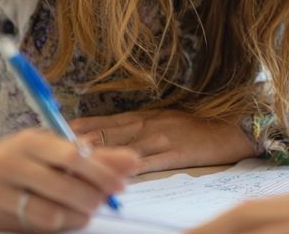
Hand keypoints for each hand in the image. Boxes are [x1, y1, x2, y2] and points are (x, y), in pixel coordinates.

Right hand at [0, 129, 139, 231]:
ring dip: (78, 216)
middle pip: (64, 186)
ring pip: (51, 213)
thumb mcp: (51, 148)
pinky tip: (65, 218)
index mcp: (31, 140)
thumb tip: (134, 162)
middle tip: (106, 201)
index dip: (102, 172)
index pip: (72, 156)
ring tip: (86, 210)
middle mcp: (11, 163)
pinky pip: (35, 228)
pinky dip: (59, 225)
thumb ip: (94, 156)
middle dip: (93, 197)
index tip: (123, 184)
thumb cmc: (20, 158)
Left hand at [71, 108, 257, 172]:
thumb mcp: (166, 117)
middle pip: (108, 134)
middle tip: (54, 148)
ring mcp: (162, 138)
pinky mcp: (177, 152)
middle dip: (81, 142)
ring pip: (123, 148)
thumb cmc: (200, 124)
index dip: (81, 128)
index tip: (56, 133)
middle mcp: (149, 124)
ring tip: (74, 159)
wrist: (233, 126)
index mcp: (145, 115)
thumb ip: (140, 125)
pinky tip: (114, 173)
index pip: (105, 122)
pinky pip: (149, 162)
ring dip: (99, 154)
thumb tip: (112, 134)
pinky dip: (129, 167)